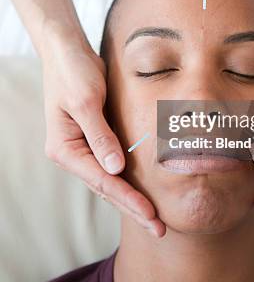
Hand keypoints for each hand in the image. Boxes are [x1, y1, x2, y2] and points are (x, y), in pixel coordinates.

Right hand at [41, 34, 165, 236]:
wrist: (67, 51)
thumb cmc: (74, 72)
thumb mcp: (87, 102)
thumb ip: (101, 137)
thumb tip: (116, 169)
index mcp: (65, 149)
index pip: (103, 181)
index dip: (129, 199)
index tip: (152, 216)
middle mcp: (72, 154)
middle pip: (106, 188)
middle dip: (133, 208)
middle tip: (159, 230)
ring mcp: (82, 148)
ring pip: (110, 181)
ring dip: (131, 198)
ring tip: (154, 219)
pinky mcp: (94, 138)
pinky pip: (112, 165)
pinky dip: (127, 179)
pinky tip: (143, 191)